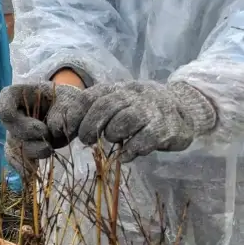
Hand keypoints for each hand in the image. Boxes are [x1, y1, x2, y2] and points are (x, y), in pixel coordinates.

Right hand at [0, 81, 88, 170]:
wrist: (72, 111)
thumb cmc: (68, 100)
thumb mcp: (71, 99)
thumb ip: (66, 111)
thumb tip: (53, 131)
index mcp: (19, 96)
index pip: (4, 106)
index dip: (15, 118)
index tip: (40, 127)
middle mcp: (14, 115)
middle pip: (11, 129)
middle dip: (29, 135)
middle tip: (48, 135)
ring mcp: (16, 133)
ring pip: (16, 147)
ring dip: (34, 152)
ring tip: (50, 149)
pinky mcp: (23, 148)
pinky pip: (16, 160)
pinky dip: (24, 168)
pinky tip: (32, 175)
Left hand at [76, 81, 216, 162]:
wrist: (182, 107)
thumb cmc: (139, 108)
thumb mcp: (116, 103)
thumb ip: (92, 112)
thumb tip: (61, 127)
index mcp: (116, 88)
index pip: (89, 97)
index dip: (74, 114)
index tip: (65, 131)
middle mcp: (132, 95)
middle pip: (105, 106)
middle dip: (90, 125)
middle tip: (85, 140)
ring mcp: (151, 109)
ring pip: (126, 119)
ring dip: (113, 134)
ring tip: (111, 141)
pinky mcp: (166, 127)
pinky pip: (146, 138)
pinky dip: (132, 149)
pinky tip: (126, 155)